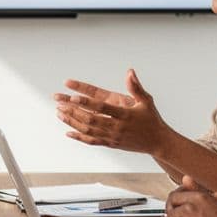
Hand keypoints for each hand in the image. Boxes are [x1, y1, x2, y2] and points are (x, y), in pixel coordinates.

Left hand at [53, 69, 169, 154]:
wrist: (157, 142)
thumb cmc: (152, 119)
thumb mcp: (146, 101)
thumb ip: (136, 87)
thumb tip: (130, 72)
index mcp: (125, 115)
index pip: (102, 108)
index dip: (87, 103)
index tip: (73, 97)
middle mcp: (117, 127)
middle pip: (91, 120)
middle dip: (73, 111)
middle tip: (59, 103)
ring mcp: (112, 137)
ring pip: (88, 130)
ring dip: (72, 122)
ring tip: (59, 113)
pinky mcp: (110, 144)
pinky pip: (92, 141)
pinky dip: (79, 137)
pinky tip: (68, 132)